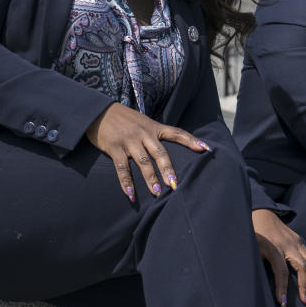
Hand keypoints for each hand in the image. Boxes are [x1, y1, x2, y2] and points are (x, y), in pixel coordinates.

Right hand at [86, 102, 209, 201]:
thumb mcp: (142, 121)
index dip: (191, 141)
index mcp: (153, 127)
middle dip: (169, 170)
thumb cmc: (123, 119)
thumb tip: (167, 151)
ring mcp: (129, 141)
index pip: (176, 133)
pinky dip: (126, 182)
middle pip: (160, 153)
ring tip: (158, 194)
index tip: (206, 149)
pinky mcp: (115, 147)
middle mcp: (143, 133)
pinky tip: (131, 195)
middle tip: (176, 185)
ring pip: (143, 162)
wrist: (98, 111)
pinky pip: (122, 167)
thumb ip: (154, 134)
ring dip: (150, 179)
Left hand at [252, 208, 305, 306]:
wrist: (262, 213)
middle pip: (302, 266)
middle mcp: (288, 243)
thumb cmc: (254, 233)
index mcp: (272, 246)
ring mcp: (297, 240)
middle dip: (305, 286)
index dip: (282, 288)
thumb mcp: (251, 248)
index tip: (282, 304)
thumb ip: (257, 264)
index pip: (281, 270)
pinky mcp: (300, 240)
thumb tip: (258, 287)